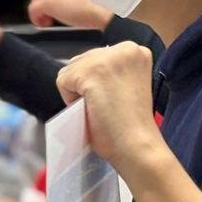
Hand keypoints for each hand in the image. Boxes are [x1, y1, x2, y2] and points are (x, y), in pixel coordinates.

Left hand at [57, 42, 201, 201]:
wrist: (138, 153)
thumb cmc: (127, 136)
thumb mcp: (118, 99)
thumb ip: (104, 84)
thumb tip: (75, 87)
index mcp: (135, 51)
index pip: (91, 60)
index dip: (88, 87)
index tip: (104, 109)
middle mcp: (125, 48)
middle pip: (76, 64)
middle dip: (79, 92)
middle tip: (101, 117)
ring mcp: (110, 59)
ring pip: (67, 74)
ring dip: (74, 98)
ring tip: (98, 117)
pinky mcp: (95, 73)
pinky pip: (62, 82)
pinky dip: (69, 101)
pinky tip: (91, 114)